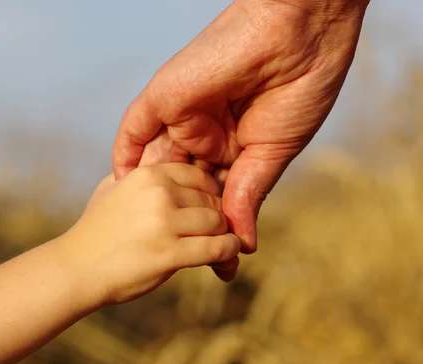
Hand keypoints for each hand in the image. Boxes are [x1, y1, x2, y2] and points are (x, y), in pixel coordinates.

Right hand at [57, 163, 240, 306]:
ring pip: (217, 223)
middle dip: (218, 218)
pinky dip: (227, 253)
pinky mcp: (169, 253)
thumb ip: (140, 175)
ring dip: (223, 236)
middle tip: (218, 233)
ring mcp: (164, 223)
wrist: (75, 268)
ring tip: (222, 247)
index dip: (210, 194)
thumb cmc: (96, 230)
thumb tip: (170, 171)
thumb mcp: (113, 187)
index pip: (199, 176)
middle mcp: (158, 193)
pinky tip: (226, 258)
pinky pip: (216, 248)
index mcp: (148, 174)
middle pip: (211, 200)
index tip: (209, 209)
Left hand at [113, 0, 368, 256]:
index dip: (217, 232)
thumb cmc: (300, 89)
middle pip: (184, 188)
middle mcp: (206, 134)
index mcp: (235, 146)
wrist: (301, 35)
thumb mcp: (272, 153)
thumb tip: (243, 244)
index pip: (216, 197)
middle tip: (183, 265)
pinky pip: (134, 130)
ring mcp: (184, 117)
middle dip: (185, 225)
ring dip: (152, 201)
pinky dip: (126, 160)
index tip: (222, 269)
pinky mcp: (166, 96)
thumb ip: (248, 196)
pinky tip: (121, 193)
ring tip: (141, 240)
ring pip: (158, 166)